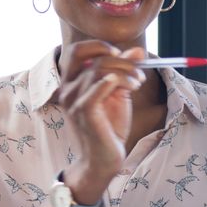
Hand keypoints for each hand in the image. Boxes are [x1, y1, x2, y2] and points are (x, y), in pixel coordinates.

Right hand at [56, 41, 145, 187]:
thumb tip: (138, 51)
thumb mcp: (118, 94)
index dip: (99, 46)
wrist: (103, 159)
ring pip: (99, 71)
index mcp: (71, 82)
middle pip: (92, 58)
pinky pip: (97, 88)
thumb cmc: (109, 128)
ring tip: (138, 84)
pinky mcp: (83, 112)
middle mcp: (67, 89)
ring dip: (125, 73)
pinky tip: (130, 86)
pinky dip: (115, 81)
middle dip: (120, 60)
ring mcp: (73, 100)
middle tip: (139, 72)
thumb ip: (124, 72)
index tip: (121, 55)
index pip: (77, 51)